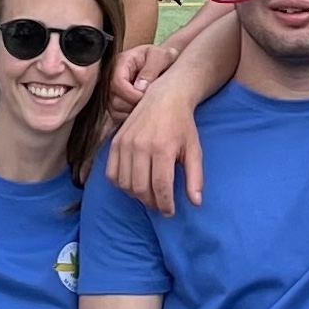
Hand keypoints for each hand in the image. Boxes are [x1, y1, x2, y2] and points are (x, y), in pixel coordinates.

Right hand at [106, 76, 203, 214]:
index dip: (165, 204)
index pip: (160, 187)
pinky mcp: (115, 142)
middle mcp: (140, 146)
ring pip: (125, 184)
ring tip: (149, 195)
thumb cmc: (182, 126)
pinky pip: (112, 173)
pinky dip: (121, 184)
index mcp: (162, 148)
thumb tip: (196, 203)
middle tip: (160, 205)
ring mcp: (125, 143)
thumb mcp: (194, 150)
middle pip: (140, 188)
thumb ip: (195, 177)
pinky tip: (133, 184)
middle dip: (151, 203)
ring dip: (136, 196)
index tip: (170, 211)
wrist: (165, 97)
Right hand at [108, 43, 180, 121]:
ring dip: (133, 113)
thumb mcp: (161, 56)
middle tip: (151, 104)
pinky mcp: (116, 103)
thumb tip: (140, 88)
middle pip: (115, 100)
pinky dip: (131, 118)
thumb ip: (151, 69)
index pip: (118, 83)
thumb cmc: (162, 57)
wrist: (164, 62)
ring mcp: (112, 91)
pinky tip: (144, 111)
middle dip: (134, 105)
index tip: (147, 97)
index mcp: (121, 63)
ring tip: (149, 106)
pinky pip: (118, 117)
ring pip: (115, 111)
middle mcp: (112, 77)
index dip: (132, 94)